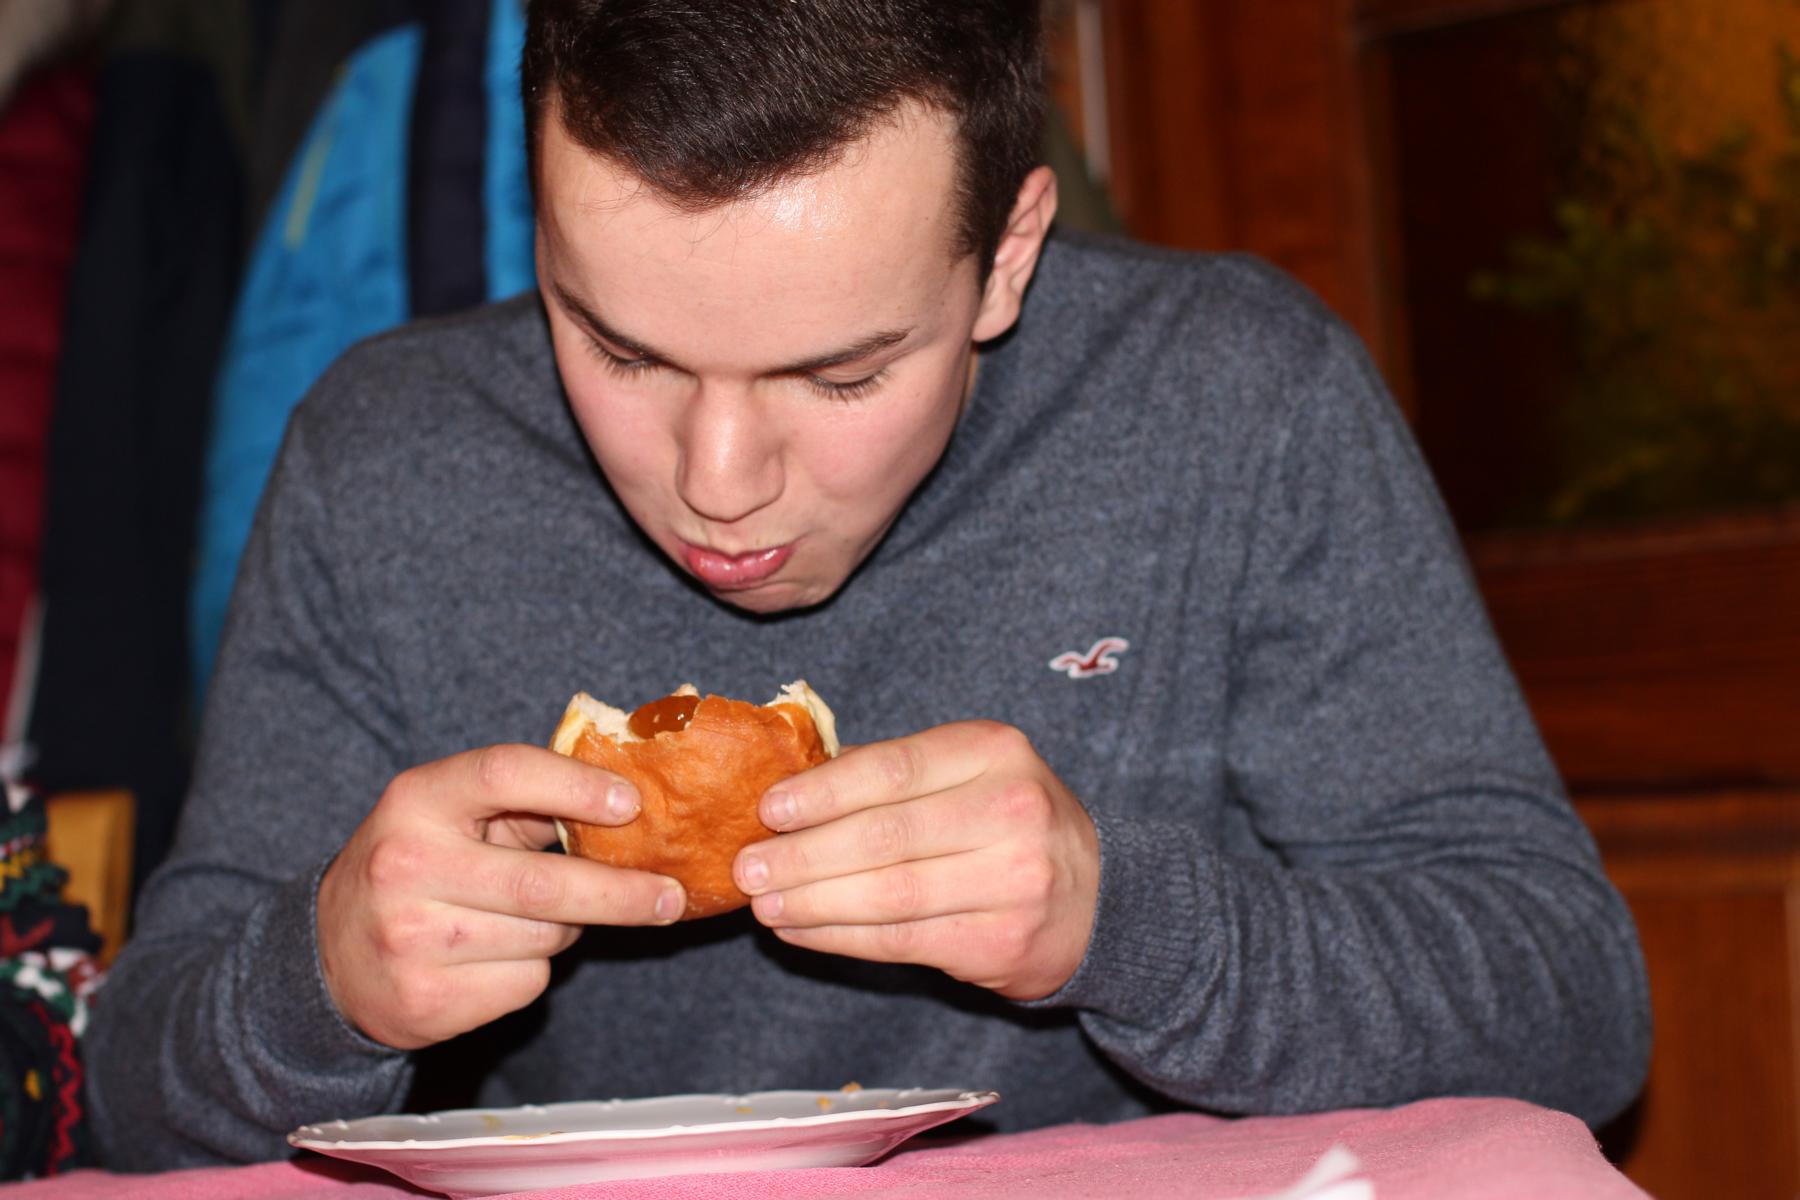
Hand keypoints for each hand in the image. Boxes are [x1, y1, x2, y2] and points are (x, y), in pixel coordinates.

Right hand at [318, 745, 685, 1048]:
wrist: (329, 957)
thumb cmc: (418, 867)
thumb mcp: (451, 815)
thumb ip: (526, 801)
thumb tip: (631, 803)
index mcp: (416, 801)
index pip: (504, 773)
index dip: (575, 785)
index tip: (632, 803)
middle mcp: (405, 865)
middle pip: (544, 882)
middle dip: (622, 893)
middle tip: (671, 897)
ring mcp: (410, 938)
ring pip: (544, 936)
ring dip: (568, 928)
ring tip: (539, 918)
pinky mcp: (425, 1000)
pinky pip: (526, 983)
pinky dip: (535, 970)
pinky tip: (499, 957)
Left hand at [730, 721, 1099, 999]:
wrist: (1098, 897)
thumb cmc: (1008, 823)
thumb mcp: (969, 771)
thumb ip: (895, 774)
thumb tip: (790, 793)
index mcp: (995, 750)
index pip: (893, 769)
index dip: (822, 792)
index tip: (768, 809)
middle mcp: (1011, 810)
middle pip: (885, 835)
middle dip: (803, 854)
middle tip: (747, 866)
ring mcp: (1014, 880)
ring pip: (889, 894)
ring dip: (813, 901)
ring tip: (764, 902)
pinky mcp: (1003, 942)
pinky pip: (902, 941)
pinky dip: (840, 937)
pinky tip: (800, 930)